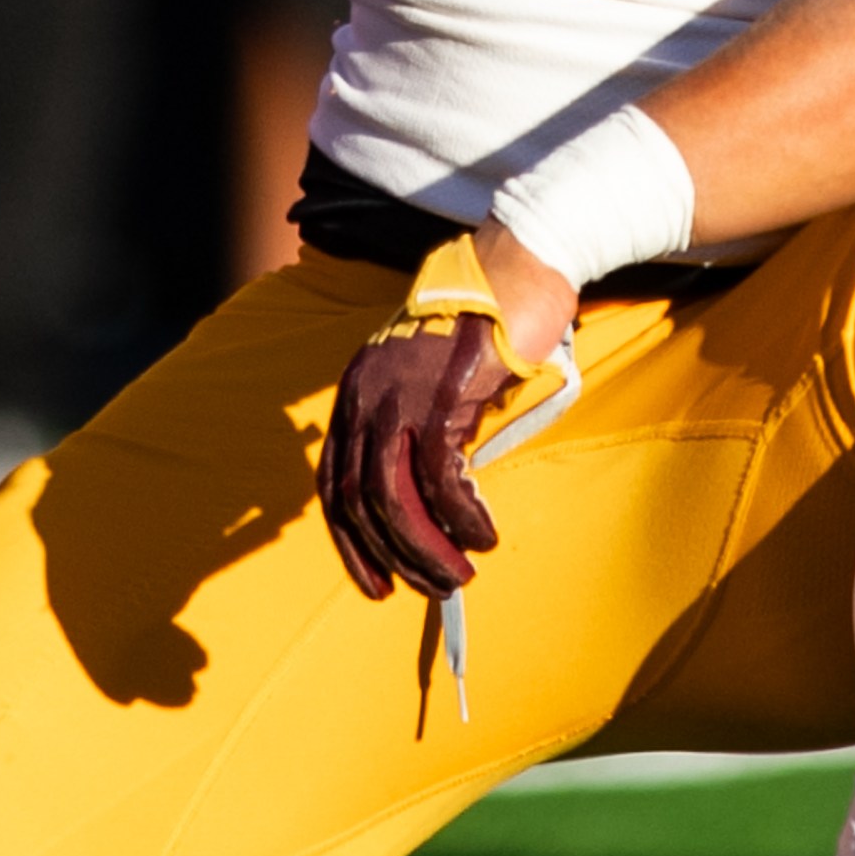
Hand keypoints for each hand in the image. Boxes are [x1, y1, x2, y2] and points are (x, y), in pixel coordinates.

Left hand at [318, 226, 576, 600]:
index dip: (350, 542)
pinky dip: (460, 517)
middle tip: (430, 588)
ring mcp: (400, 394)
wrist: (519, 267)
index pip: (334, 483)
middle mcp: (366, 394)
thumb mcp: (435, 383)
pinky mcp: (441, 396)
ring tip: (459, 573)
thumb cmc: (486, 327)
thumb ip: (421, 433)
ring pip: (394, 496)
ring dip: (425, 547)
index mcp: (358, 392)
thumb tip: (432, 508)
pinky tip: (483, 534)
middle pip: (360, 499)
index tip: (375, 582)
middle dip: (392, 555)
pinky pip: (442, 477)